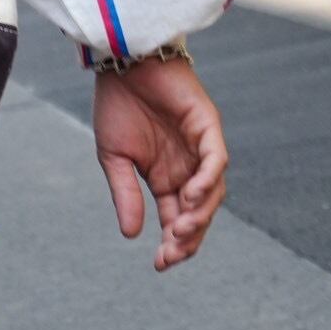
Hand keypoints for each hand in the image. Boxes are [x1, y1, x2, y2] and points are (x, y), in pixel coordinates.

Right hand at [93, 58, 228, 270]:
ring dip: (199, 215)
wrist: (123, 65)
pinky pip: (216, 160)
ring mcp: (200, 149)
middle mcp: (186, 169)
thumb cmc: (117, 107)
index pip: (176, 221)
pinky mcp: (207, 127)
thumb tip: (132, 235)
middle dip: (187, 239)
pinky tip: (191, 196)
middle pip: (198, 214)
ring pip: (213, 193)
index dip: (172, 246)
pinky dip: (208, 180)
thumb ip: (126, 196)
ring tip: (180, 230)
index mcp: (165, 181)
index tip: (159, 264)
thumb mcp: (114, 161)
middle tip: (170, 254)